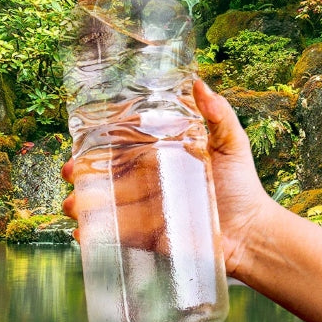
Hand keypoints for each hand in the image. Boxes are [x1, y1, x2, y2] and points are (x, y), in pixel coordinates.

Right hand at [61, 79, 276, 275]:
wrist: (252, 234)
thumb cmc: (242, 185)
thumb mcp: (231, 143)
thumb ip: (218, 114)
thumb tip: (199, 83)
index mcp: (162, 158)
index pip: (125, 147)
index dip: (100, 143)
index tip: (82, 140)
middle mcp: (149, 183)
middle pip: (107, 175)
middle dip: (82, 173)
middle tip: (69, 172)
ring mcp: (146, 211)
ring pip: (106, 205)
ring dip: (83, 205)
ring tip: (72, 206)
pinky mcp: (148, 238)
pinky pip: (117, 236)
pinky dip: (95, 236)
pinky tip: (82, 235)